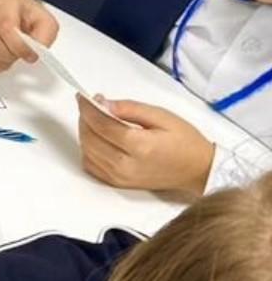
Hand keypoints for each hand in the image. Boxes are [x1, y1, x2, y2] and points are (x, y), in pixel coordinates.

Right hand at [0, 0, 58, 75]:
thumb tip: (37, 53)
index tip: (30, 56)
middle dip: (8, 57)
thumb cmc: (24, 14)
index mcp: (4, 4)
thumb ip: (45, 35)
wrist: (7, 7)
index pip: (6, 27)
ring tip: (10, 61)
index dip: (19, 46)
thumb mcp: (43, 19)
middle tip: (19, 58)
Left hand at [78, 97, 213, 196]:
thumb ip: (130, 109)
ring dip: (85, 132)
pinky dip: (88, 149)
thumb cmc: (184, 142)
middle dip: (85, 118)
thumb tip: (104, 103)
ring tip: (95, 118)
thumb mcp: (162, 116)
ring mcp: (119, 177)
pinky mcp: (117, 183)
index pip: (101, 124)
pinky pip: (90, 165)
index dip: (88, 108)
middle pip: (90, 138)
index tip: (83, 97)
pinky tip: (97, 138)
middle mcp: (125, 165)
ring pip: (87, 151)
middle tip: (91, 105)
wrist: (197, 170)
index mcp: (139, 146)